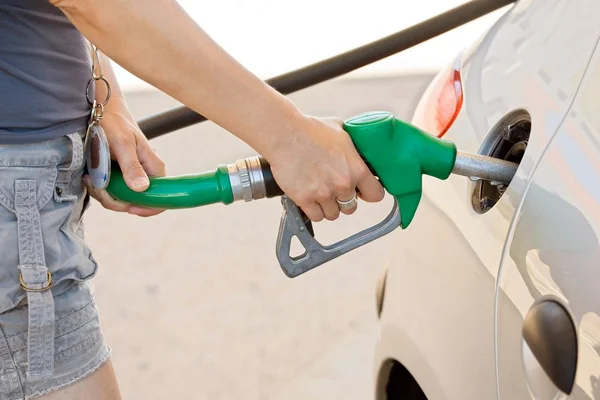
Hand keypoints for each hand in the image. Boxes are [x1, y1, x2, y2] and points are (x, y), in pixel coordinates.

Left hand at [84, 98, 166, 216]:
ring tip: (91, 179)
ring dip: (103, 194)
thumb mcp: (123, 144)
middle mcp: (145, 175)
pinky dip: (99, 189)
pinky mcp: (119, 177)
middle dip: (115, 200)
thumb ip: (132, 167)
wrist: (101, 110)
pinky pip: (111, 192)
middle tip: (98, 185)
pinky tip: (90, 178)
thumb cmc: (115, 123)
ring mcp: (131, 177)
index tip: (129, 207)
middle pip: (136, 203)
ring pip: (121, 200)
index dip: (148, 208)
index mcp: (154, 168)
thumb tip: (142, 189)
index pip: (162, 199)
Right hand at [266, 114, 384, 221]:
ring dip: (327, 207)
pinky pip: (316, 216)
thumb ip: (351, 147)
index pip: (376, 195)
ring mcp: (323, 193)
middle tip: (333, 189)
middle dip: (343, 200)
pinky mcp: (305, 199)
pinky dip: (313, 210)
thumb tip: (357, 149)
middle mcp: (342, 184)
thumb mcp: (341, 132)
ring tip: (319, 193)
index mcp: (356, 169)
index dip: (368, 193)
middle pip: (351, 208)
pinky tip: (309, 198)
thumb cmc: (310, 129)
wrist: (285, 134)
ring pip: (333, 214)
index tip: (361, 192)